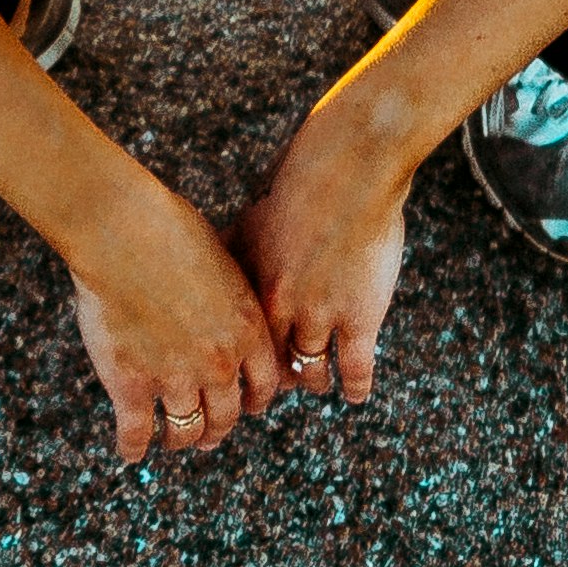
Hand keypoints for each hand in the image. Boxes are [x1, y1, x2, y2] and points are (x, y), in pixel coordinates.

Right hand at [66, 180, 287, 465]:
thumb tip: (229, 307)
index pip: (263, 386)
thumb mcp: (223, 264)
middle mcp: (219, 364)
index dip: (254, 400)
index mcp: (248, 332)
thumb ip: (231, 298)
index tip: (244, 405)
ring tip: (173, 440)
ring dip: (181, 439)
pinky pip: (136, 431)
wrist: (124, 233)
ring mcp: (175, 378)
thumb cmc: (171, 232)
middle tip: (209, 434)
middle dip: (218, 429)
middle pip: (226, 416)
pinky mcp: (132, 385)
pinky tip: (131, 453)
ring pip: (185, 430)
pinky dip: (133, 447)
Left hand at [233, 101, 411, 408]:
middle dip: (268, 385)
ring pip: (309, 372)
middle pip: (268, 367)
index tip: (240, 375)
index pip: (237, 348)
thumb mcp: (252, 221)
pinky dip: (354, 387)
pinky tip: (355, 396)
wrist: (349, 170)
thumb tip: (207, 262)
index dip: (238, 366)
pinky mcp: (360, 317)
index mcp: (249, 289)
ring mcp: (320, 316)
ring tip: (314, 383)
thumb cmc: (299, 187)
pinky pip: (354, 367)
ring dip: (311, 381)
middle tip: (269, 394)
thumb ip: (232, 250)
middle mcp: (279, 310)